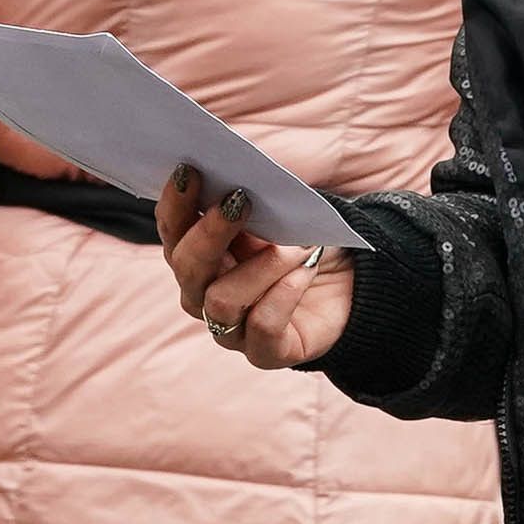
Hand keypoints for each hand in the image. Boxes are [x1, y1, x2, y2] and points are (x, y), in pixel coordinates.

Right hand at [156, 167, 352, 371]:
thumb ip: (246, 202)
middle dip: (211, 231)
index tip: (191, 169)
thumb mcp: (275, 218)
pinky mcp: (264, 353)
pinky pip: (262, 325)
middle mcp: (203, 296)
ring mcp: (230, 330)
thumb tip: (230, 176)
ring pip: (222, 300)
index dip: (176, 204)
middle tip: (242, 199)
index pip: (172, 232)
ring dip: (263, 265)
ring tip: (297, 247)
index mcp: (198, 257)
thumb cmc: (303, 244)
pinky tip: (305, 273)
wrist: (350, 287)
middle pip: (188, 267)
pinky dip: (285, 293)